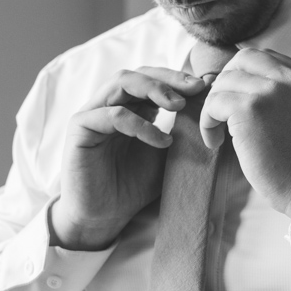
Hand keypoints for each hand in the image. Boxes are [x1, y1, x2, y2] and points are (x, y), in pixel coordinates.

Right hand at [49, 67, 207, 249]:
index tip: (205, 86)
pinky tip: (161, 141)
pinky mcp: (80, 127)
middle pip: (137, 73)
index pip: (152, 79)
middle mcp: (108, 105)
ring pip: (121, 82)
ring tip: (179, 106)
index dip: (177, 78)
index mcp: (129, 108)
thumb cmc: (133, 187)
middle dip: (168, 78)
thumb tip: (211, 107)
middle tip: (195, 89)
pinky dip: (140, 124)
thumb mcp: (167, 156)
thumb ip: (183, 132)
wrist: (105, 217)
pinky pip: (112, 115)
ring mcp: (92, 113)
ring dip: (153, 90)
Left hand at [199, 49, 290, 216]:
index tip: (236, 99)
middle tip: (221, 110)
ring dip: (214, 106)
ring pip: (225, 81)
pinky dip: (208, 122)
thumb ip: (283, 94)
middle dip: (226, 81)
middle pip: (244, 59)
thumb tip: (242, 85)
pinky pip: (214, 102)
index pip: (265, 58)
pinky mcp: (251, 108)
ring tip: (219, 132)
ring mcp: (271, 90)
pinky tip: (216, 142)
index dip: (244, 75)